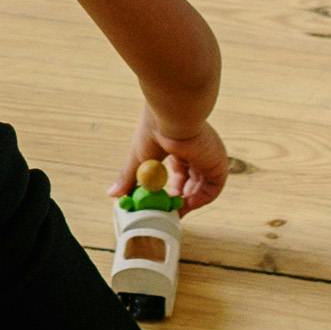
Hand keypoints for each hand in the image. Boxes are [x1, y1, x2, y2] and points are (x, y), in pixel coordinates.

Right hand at [110, 110, 230, 212]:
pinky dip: (199, 200)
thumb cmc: (153, 130)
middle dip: (177, 199)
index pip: (178, 172)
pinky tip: (185, 205)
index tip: (159, 204)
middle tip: (165, 211)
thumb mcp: (138, 159)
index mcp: (178, 145)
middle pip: (190, 182)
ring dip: (187, 203)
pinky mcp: (217, 164)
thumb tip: (113, 194)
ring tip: (172, 211)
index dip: (169, 190)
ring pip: (201, 188)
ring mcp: (207, 158)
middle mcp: (195, 152)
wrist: (173, 118)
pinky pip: (212, 189)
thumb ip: (129, 179)